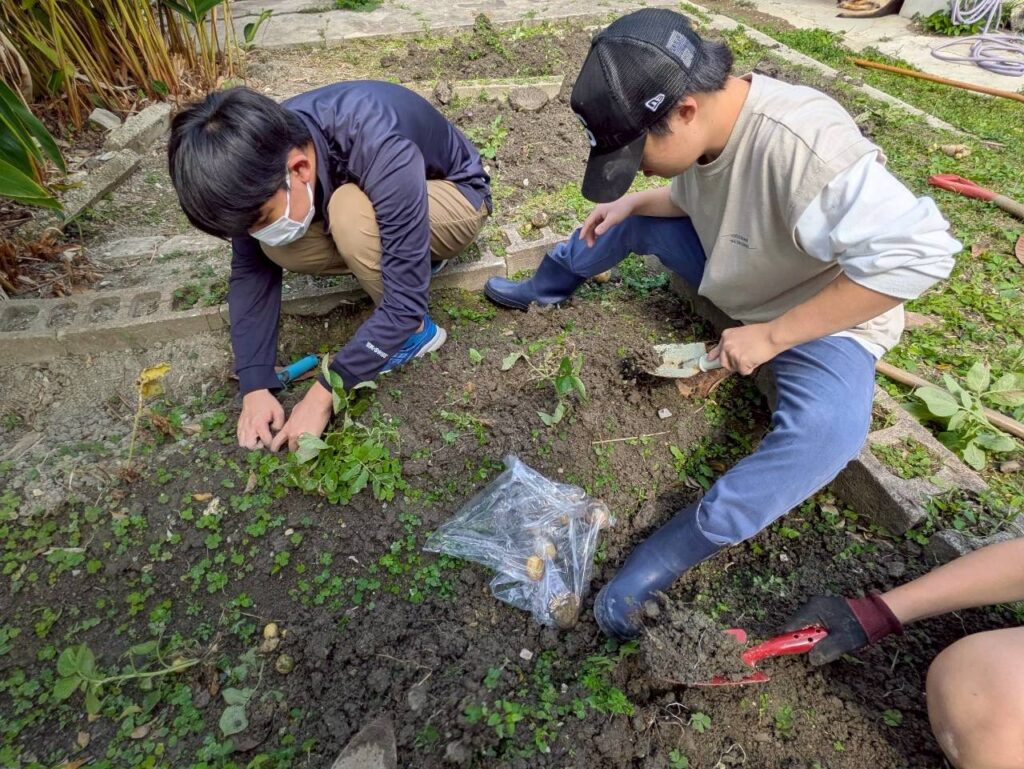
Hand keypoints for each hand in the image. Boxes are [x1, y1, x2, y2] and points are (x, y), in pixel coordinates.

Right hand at [238, 389, 284, 449]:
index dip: (271, 444)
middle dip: (258, 446)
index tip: (273, 441)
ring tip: (256, 437)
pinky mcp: (239, 424)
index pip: (266, 441)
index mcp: (260, 424)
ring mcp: (243, 426)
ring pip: (242, 443)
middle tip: (263, 439)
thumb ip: (280, 424)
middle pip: (250, 445)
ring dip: (250, 443)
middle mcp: (250, 427)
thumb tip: (275, 432)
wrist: (254, 393)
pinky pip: (239, 437)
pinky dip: (244, 438)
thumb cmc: (267, 402)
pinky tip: (251, 434)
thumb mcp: (278, 411)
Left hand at [270, 381, 333, 452]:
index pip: (276, 442)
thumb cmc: (306, 404)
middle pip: (292, 448)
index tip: (276, 449)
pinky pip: (312, 450)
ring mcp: (303, 438)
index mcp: (287, 428)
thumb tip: (293, 424)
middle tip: (300, 447)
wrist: (317, 402)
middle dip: (295, 448)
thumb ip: (291, 422)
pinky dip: (313, 450)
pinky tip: (315, 447)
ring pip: (302, 451)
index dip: (275, 447)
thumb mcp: (294, 413)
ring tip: (308, 448)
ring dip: (305, 450)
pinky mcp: (313, 439)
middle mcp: (293, 435)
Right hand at [580, 195, 635, 246]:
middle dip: (589, 234)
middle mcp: (597, 211)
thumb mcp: (613, 219)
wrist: (630, 203)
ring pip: (593, 224)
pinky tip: (597, 236)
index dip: (584, 231)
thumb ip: (604, 226)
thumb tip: (596, 233)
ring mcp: (600, 213)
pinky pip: (598, 223)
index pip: (588, 222)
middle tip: (590, 245)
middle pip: (590, 224)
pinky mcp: (604, 214)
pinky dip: (597, 230)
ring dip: (592, 233)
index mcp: (597, 211)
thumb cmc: (622, 210)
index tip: (581, 239)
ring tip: (593, 243)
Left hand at [708, 324, 781, 375]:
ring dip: (744, 365)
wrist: (773, 335)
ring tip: (754, 354)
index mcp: (726, 336)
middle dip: (734, 364)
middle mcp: (726, 345)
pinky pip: (744, 372)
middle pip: (724, 363)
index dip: (714, 357)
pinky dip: (751, 368)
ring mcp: (732, 353)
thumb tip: (720, 355)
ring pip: (735, 368)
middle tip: (747, 357)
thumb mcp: (741, 334)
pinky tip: (757, 358)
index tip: (708, 361)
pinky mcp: (740, 362)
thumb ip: (731, 343)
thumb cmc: (761, 334)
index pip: (717, 350)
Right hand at [781, 594, 901, 664]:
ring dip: (811, 636)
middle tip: (811, 650)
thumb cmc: (858, 627)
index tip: (788, 651)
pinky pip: (814, 621)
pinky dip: (817, 631)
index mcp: (813, 609)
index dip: (788, 639)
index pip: (791, 626)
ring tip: (824, 644)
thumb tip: (811, 659)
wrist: (875, 615)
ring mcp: (819, 605)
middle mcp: (813, 604)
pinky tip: (828, 638)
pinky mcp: (825, 608)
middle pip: (797, 625)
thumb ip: (824, 651)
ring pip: (806, 624)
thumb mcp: (841, 642)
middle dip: (802, 639)